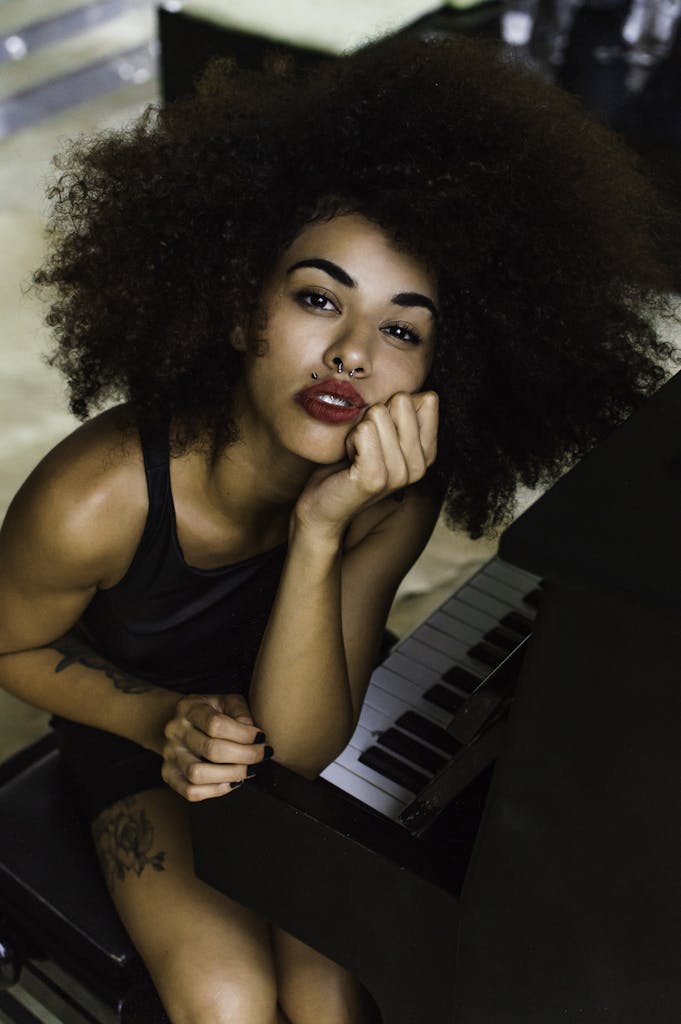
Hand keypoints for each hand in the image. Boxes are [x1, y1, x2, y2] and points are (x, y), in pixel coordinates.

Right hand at [161, 692, 271, 800]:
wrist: (182, 722)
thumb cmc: (213, 712)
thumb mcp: (228, 702)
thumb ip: (242, 714)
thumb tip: (254, 738)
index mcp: (189, 707)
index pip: (216, 724)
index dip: (244, 734)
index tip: (261, 737)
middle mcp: (174, 731)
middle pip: (211, 750)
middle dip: (245, 756)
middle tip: (262, 755)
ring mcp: (169, 754)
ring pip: (198, 774)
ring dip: (231, 775)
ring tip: (249, 770)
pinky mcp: (169, 774)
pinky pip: (191, 791)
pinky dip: (216, 790)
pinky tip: (232, 781)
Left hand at [295, 390, 437, 537]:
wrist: (323, 506)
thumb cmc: (348, 464)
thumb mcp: (382, 433)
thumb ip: (402, 413)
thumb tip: (417, 392)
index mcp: (426, 453)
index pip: (428, 400)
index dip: (395, 407)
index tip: (380, 433)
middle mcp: (419, 466)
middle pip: (402, 401)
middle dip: (375, 416)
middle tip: (365, 445)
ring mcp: (399, 474)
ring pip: (379, 412)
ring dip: (359, 429)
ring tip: (356, 454)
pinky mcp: (375, 478)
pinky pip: (364, 429)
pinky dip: (350, 438)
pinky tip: (349, 459)